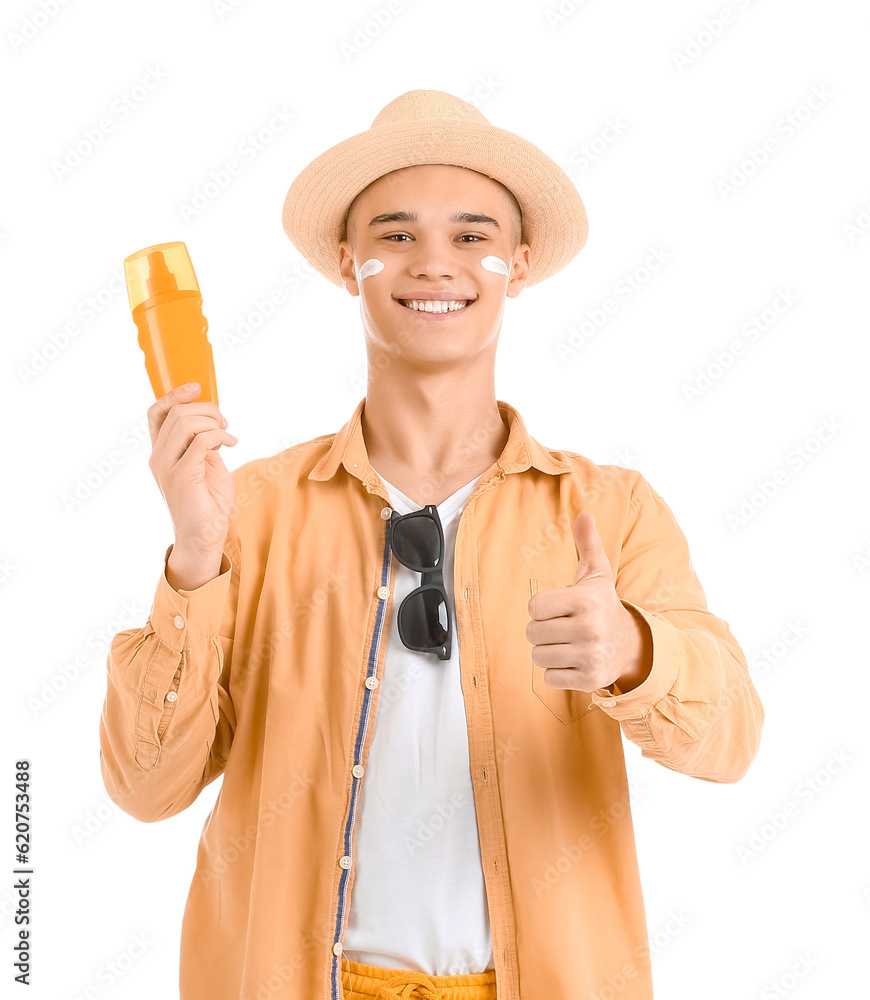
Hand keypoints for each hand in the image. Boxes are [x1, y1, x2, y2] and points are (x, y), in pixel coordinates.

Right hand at [147, 383, 237, 556]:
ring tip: (228, 435)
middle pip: (176, 413)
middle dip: (206, 409)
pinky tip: (231, 445)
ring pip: (186, 423)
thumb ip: (201, 443)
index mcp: (161, 453)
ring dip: (213, 422)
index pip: (156, 413)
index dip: (174, 395)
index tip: (197, 387)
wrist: (204, 536)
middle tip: (225, 423)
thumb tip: (211, 421)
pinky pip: (201, 441)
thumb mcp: (205, 465)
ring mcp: (168, 467)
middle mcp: (159, 458)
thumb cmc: (207, 503)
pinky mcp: (183, 476)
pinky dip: (220, 436)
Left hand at [526, 512, 650, 693]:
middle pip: (532, 633)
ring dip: (548, 652)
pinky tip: (573, 661)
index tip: (559, 608)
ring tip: (567, 644)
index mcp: (586, 601)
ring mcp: (590, 656)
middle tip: (562, 628)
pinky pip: (549, 678)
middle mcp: (589, 629)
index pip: (534, 607)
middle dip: (543, 631)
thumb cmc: (603, 605)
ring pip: (538, 657)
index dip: (541, 608)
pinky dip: (556, 672)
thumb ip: (587, 544)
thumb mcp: (597, 574)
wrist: (631, 646)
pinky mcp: (589, 680)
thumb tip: (584, 513)